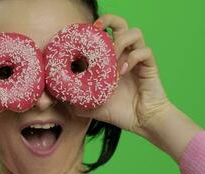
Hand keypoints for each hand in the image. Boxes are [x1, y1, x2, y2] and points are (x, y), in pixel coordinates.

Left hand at [71, 14, 170, 139]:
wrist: (140, 121)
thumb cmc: (116, 112)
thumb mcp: (89, 106)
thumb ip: (73, 101)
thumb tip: (56, 98)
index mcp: (108, 59)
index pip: (102, 34)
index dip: (92, 30)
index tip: (80, 36)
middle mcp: (123, 54)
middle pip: (120, 23)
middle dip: (108, 20)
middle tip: (97, 29)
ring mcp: (136, 59)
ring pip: (134, 33)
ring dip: (121, 42)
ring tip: (113, 59)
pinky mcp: (149, 66)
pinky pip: (145, 51)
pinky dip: (133, 58)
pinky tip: (123, 71)